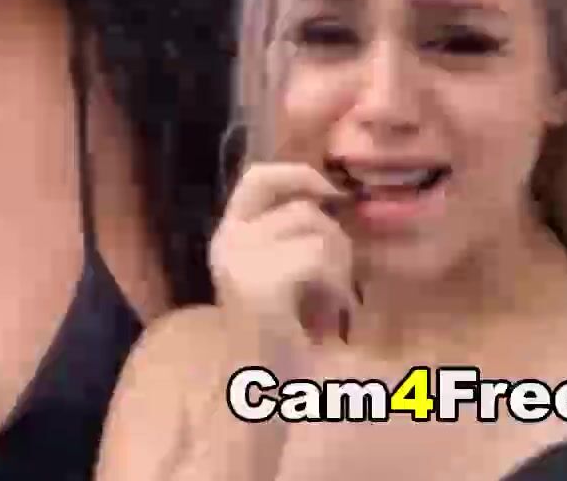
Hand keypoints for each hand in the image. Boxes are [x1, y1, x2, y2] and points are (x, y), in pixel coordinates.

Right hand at [209, 162, 356, 351]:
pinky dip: (337, 285)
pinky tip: (333, 313)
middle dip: (336, 239)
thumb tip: (334, 192)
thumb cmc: (284, 336)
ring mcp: (239, 261)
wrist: (263, 392)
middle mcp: (226, 242)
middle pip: (302, 208)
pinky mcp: (258, 284)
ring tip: (333, 301)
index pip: (258, 178)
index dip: (298, 175)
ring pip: (316, 230)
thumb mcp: (286, 270)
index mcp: (228, 235)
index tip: (332, 193)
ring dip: (340, 265)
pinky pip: (317, 258)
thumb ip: (294, 232)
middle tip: (337, 282)